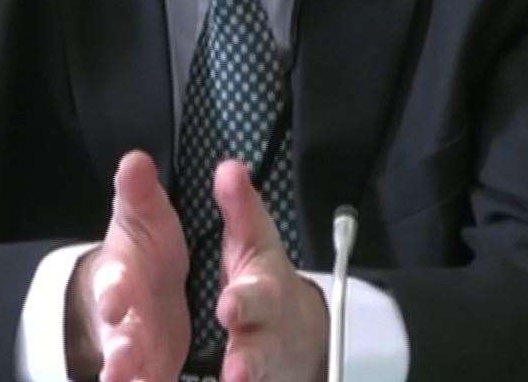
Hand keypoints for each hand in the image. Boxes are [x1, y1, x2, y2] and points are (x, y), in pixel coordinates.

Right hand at [66, 152, 190, 381]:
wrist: (137, 291)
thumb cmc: (143, 250)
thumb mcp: (145, 218)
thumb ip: (140, 194)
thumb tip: (135, 157)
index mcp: (120, 279)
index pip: (111, 285)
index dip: (112, 293)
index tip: (116, 302)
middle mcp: (122, 321)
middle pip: (115, 339)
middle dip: (119, 351)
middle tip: (123, 364)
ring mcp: (134, 352)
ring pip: (127, 371)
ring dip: (129, 378)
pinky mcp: (152, 372)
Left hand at [213, 160, 326, 381]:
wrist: (300, 335)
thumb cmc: (264, 279)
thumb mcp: (253, 240)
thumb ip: (240, 208)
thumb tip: (229, 167)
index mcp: (261, 293)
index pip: (255, 296)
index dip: (244, 302)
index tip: (228, 306)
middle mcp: (263, 334)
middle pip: (259, 349)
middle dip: (248, 358)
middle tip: (235, 371)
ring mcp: (259, 367)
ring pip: (253, 377)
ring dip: (244, 379)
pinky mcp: (255, 381)